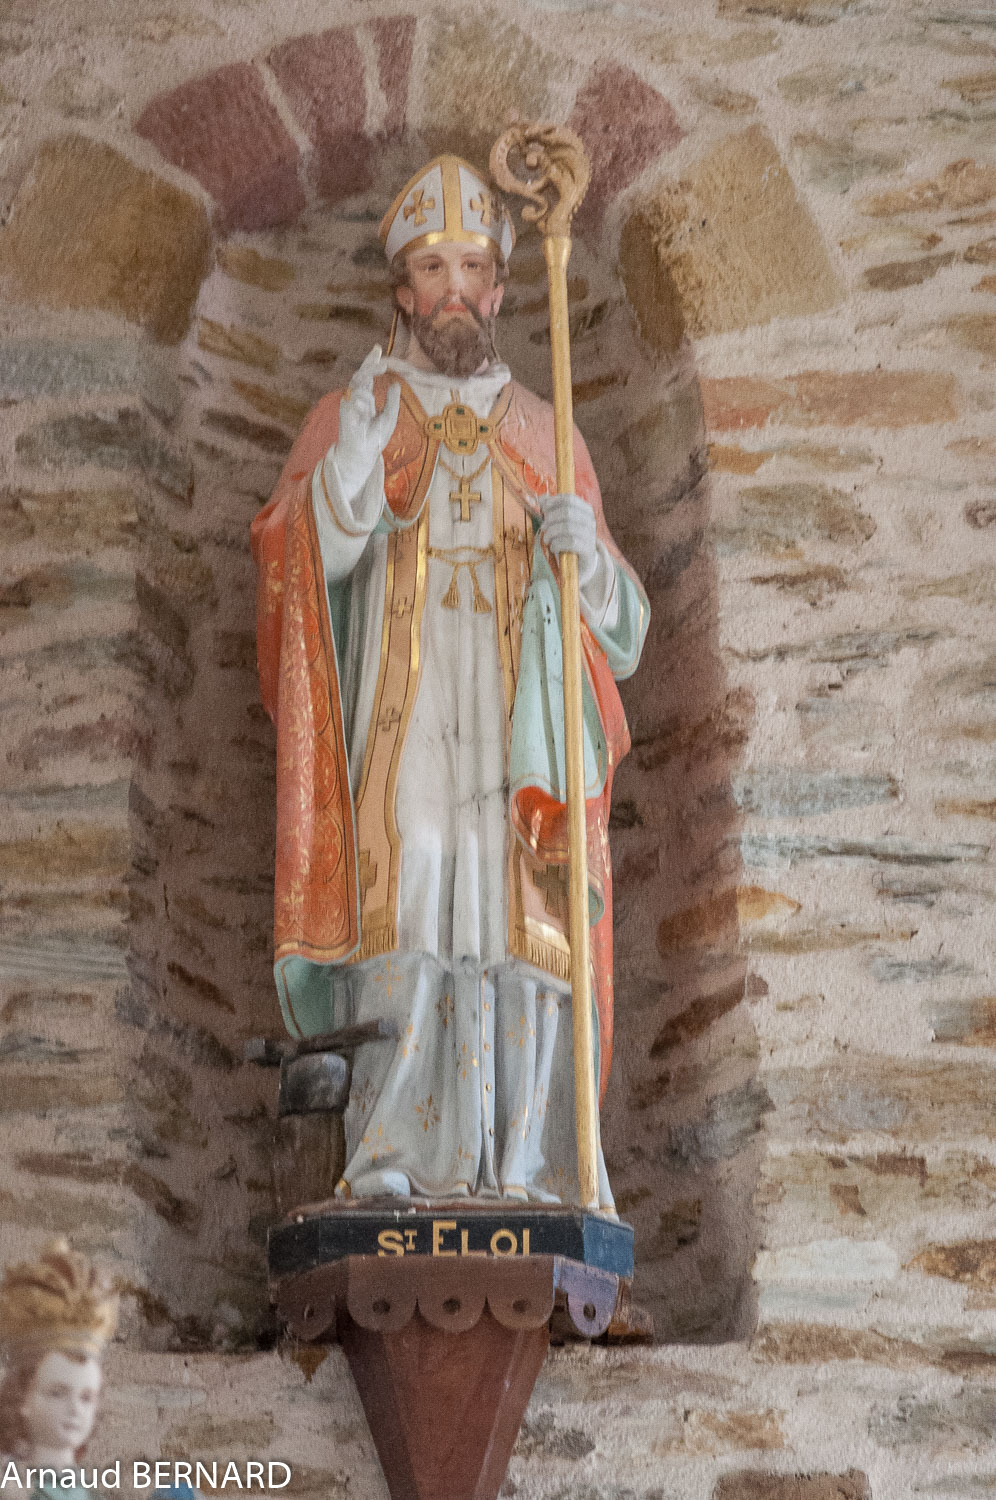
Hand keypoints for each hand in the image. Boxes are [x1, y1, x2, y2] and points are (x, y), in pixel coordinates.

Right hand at [334, 345, 401, 500]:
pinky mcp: (345, 410)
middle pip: (361, 373)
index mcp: (366, 398)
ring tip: (377, 378)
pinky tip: (369, 405)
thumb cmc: (375, 439)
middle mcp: (357, 398)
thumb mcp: (390, 417)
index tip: (377, 349)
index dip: (371, 362)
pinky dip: (363, 397)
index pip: (368, 376)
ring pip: (357, 380)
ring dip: (368, 376)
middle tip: (380, 357)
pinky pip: (354, 395)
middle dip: (370, 363)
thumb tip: (395, 384)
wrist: (363, 454)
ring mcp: (350, 403)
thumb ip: (393, 401)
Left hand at [540, 491, 598, 585]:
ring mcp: (591, 535)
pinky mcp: (588, 549)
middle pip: (567, 512)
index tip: (543, 509)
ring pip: (567, 527)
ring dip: (552, 533)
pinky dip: (557, 544)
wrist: (581, 564)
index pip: (569, 499)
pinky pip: (570, 542)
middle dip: (550, 519)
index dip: (553, 502)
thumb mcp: (559, 523)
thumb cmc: (568, 540)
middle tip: (543, 527)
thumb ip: (551, 510)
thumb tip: (541, 498)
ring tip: (547, 540)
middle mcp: (590, 521)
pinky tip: (553, 548)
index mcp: (586, 510)